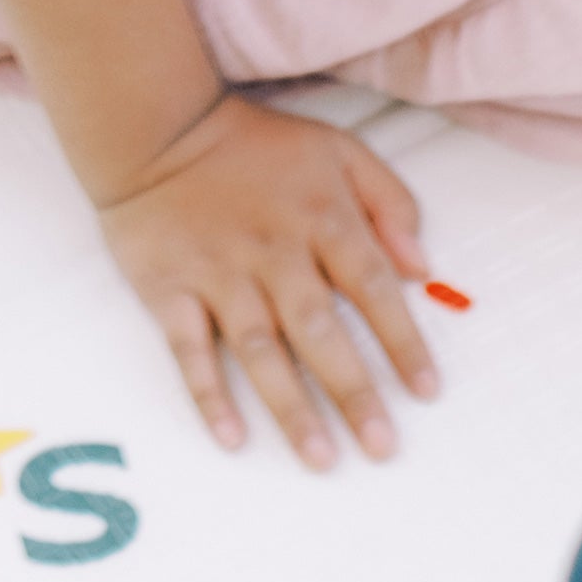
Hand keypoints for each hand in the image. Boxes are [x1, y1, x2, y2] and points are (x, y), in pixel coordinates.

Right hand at [97, 97, 438, 465]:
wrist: (154, 121)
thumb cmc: (258, 148)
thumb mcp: (338, 152)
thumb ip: (390, 204)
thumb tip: (422, 268)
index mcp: (321, 219)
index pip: (372, 287)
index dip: (402, 340)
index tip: (427, 392)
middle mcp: (272, 251)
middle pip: (319, 329)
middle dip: (352, 391)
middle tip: (381, 447)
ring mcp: (219, 273)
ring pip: (260, 349)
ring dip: (291, 407)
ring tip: (321, 459)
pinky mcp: (169, 287)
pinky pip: (188, 347)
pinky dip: (208, 393)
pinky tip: (232, 437)